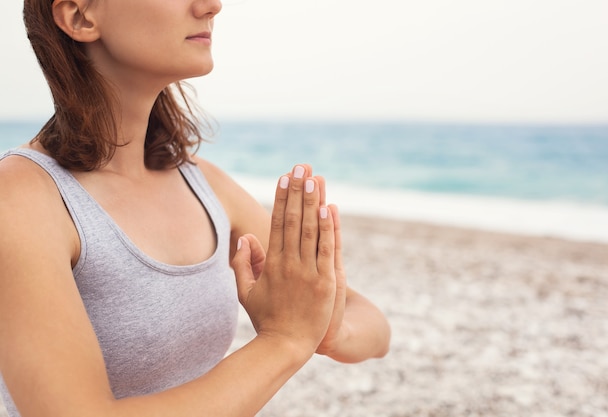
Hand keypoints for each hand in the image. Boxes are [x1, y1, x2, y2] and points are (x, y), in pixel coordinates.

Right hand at [231, 165, 336, 352]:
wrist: (285, 346)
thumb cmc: (265, 320)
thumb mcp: (246, 292)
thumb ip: (243, 264)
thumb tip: (245, 238)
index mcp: (271, 263)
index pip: (277, 223)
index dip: (281, 198)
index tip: (284, 176)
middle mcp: (289, 263)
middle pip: (294, 219)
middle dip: (297, 190)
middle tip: (301, 166)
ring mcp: (308, 271)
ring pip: (311, 229)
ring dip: (312, 201)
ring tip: (314, 177)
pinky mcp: (326, 281)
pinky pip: (327, 248)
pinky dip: (328, 227)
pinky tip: (329, 207)